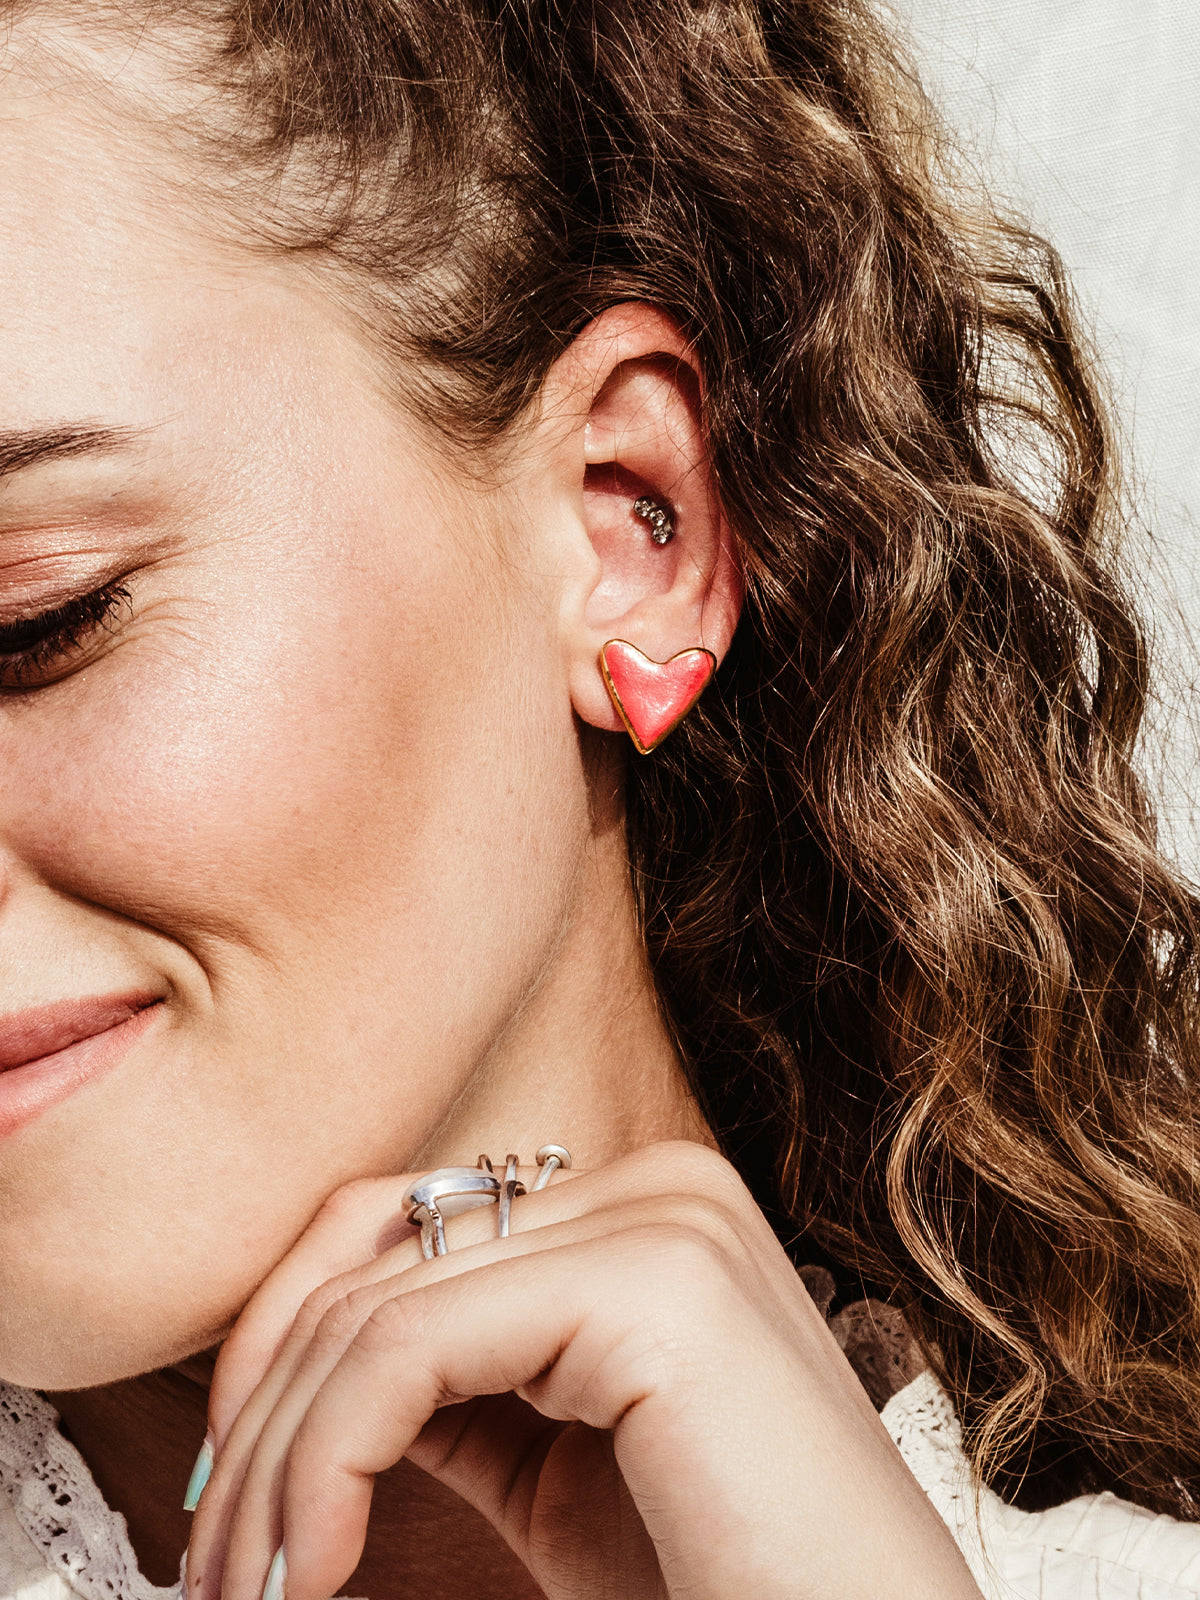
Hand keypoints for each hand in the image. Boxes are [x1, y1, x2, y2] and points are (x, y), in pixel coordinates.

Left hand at [184, 1141, 983, 1599]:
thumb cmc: (729, 1588)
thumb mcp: (557, 1469)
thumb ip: (461, 1390)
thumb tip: (308, 1379)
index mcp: (645, 1207)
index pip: (408, 1221)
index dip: (288, 1343)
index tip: (236, 1487)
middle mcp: (658, 1182)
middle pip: (376, 1249)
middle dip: (263, 1411)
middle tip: (222, 1561)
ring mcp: (664, 1216)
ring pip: (376, 1303)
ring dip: (278, 1458)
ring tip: (255, 1584)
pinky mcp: (656, 1280)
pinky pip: (412, 1347)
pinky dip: (325, 1460)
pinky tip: (317, 1560)